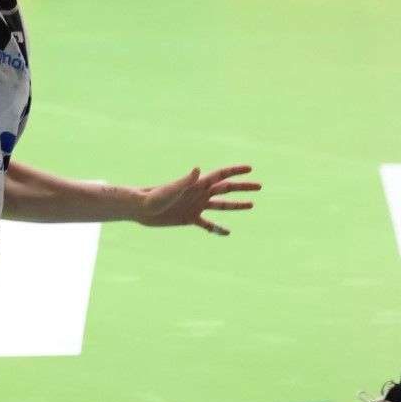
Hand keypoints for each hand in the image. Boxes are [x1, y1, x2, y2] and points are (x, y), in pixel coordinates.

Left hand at [132, 164, 258, 234]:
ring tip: (251, 205)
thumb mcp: (172, 189)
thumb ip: (186, 181)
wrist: (141, 209)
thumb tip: (197, 169)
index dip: (236, 172)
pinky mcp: (189, 218)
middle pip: (226, 189)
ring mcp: (195, 206)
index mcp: (197, 185)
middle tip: (259, 186)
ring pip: (221, 205)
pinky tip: (227, 232)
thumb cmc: (154, 196)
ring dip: (236, 205)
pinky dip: (217, 228)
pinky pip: (207, 224)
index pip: (221, 176)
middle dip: (242, 187)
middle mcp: (199, 194)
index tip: (250, 169)